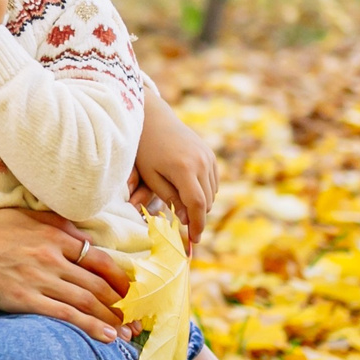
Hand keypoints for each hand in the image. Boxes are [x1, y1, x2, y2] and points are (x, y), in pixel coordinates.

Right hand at [0, 208, 134, 340]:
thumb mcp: (26, 216)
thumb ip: (57, 226)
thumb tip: (82, 238)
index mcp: (56, 234)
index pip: (99, 258)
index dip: (119, 277)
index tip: (130, 290)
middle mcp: (54, 256)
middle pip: (99, 283)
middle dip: (123, 302)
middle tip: (138, 316)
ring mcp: (41, 279)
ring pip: (88, 301)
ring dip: (113, 318)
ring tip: (128, 331)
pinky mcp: (26, 299)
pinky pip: (67, 315)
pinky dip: (91, 326)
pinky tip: (107, 336)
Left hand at [131, 86, 217, 242]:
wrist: (153, 119)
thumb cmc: (146, 150)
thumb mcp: (151, 176)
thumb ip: (170, 198)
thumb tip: (188, 218)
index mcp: (184, 169)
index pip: (197, 205)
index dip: (197, 225)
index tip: (194, 240)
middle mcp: (201, 162)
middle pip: (206, 201)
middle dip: (196, 215)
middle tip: (182, 223)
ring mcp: (208, 157)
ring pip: (211, 193)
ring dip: (200, 203)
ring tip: (182, 204)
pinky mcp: (209, 154)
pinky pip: (213, 181)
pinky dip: (204, 190)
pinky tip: (188, 189)